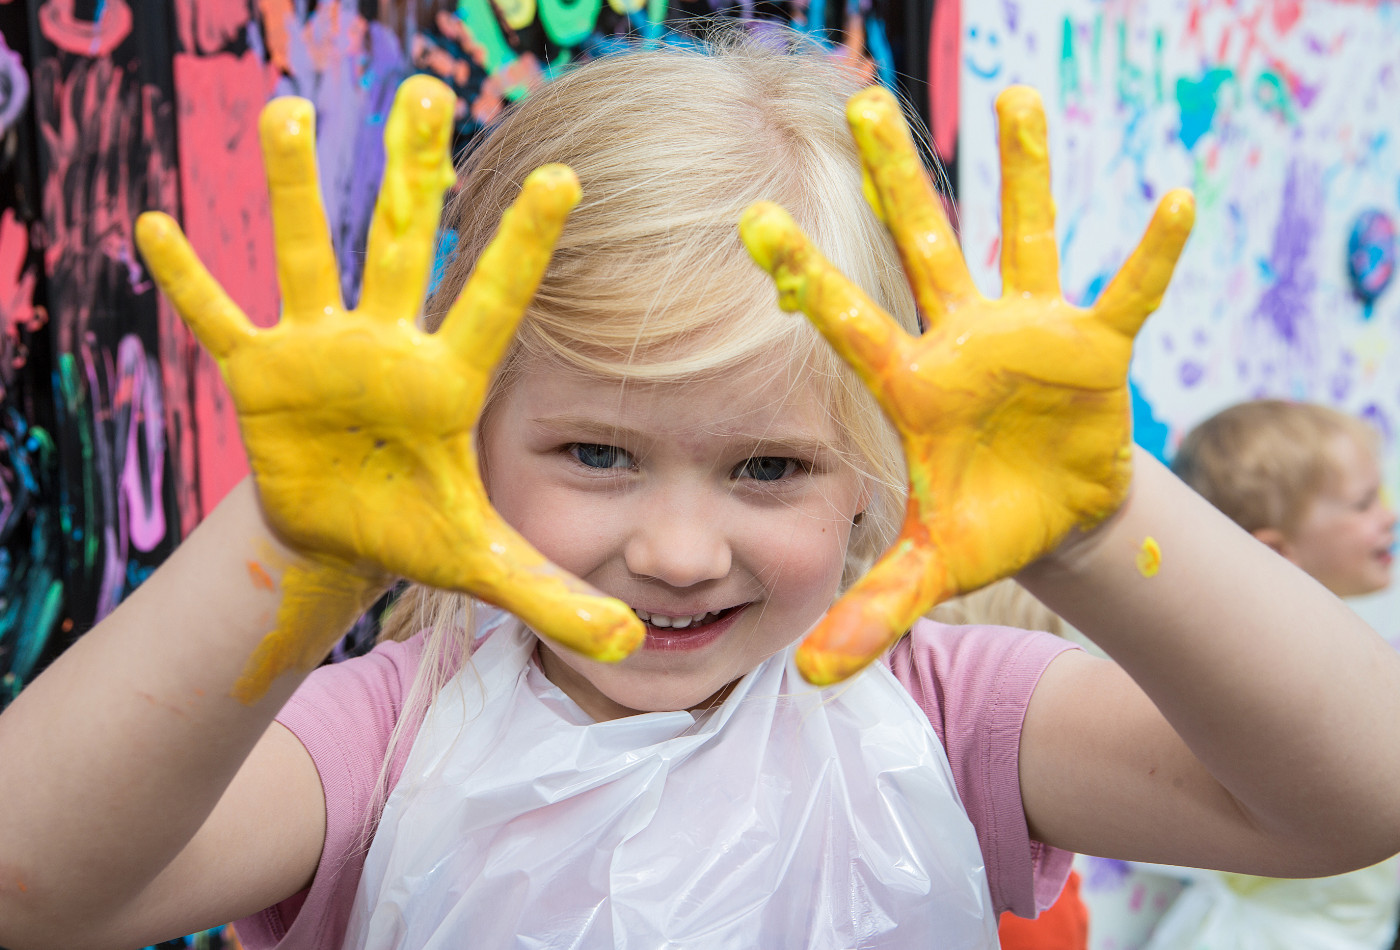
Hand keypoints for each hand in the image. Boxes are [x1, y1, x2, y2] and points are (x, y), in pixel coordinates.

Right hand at [136, 76, 643, 701]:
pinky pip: (220, 319)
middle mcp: (387, 346)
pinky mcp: (260, 373)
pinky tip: (156, 229)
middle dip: (410, 175)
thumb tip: (627, 647)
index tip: (564, 179)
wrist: (343, 531)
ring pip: (306, 256)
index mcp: (447, 380)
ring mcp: (320, 350)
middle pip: (400, 247)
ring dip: (291, 189)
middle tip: (425, 92)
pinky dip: (192, 283)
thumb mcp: (481, 566)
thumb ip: (551, 598)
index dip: (522, 248)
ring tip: (285, 110)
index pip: (493, 304)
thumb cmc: (418, 531)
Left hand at [741, 85, 1193, 684]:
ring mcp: (1028, 333)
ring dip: (1021, 173)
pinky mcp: (1094, 345)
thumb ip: (877, 611)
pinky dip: (1150, 257)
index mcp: (911, 387)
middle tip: (861, 100)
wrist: (1054, 515)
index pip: (849, 324)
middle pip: (921, 247)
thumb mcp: (933, 568)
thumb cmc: (983, 526)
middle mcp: (961, 342)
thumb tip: (814, 678)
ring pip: (1020, 238)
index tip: (753, 222)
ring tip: (1019, 97)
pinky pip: (1125, 292)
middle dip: (895, 180)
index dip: (807, 277)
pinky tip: (1177, 203)